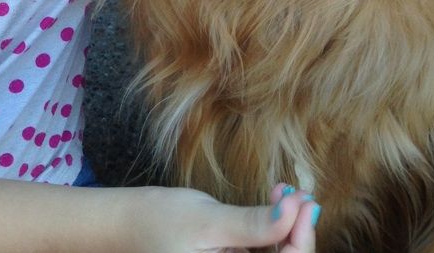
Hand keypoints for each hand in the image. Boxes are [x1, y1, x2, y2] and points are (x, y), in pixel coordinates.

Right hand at [130, 183, 317, 252]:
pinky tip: (274, 203)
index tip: (306, 203)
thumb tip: (293, 213)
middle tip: (301, 196)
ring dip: (287, 230)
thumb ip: (250, 223)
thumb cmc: (159, 222)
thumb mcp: (207, 220)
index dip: (301, 240)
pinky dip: (273, 231)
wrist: (126, 225)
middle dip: (297, 234)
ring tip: (286, 194)